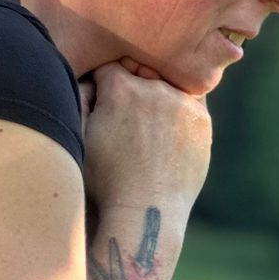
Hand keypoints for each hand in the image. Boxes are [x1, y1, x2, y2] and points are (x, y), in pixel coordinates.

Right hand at [81, 58, 209, 212]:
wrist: (145, 212)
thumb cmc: (103, 181)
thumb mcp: (78, 135)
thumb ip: (80, 95)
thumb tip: (92, 76)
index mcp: (119, 89)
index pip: (108, 67)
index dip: (102, 84)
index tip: (102, 101)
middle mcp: (153, 89)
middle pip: (139, 71)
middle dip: (131, 85)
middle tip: (126, 116)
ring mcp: (181, 103)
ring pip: (166, 83)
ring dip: (157, 93)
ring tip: (147, 125)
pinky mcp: (200, 120)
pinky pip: (189, 100)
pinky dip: (178, 107)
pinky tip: (166, 129)